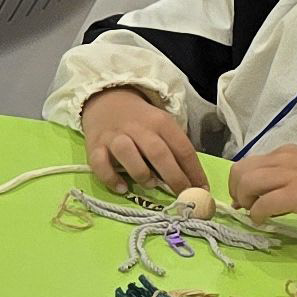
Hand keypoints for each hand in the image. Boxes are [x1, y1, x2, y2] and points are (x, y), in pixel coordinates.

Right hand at [81, 86, 208, 198]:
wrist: (106, 100)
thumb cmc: (141, 122)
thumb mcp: (161, 126)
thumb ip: (173, 149)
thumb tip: (190, 182)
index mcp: (160, 122)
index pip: (182, 148)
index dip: (194, 172)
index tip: (202, 191)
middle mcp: (138, 127)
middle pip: (158, 152)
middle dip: (174, 178)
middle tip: (182, 196)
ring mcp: (114, 136)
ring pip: (128, 153)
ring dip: (142, 173)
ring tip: (150, 185)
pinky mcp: (94, 146)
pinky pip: (100, 164)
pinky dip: (111, 178)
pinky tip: (122, 188)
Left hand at [222, 145, 296, 229]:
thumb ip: (287, 180)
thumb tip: (264, 197)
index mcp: (288, 153)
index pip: (249, 162)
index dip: (240, 183)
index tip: (245, 200)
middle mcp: (286, 158)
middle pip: (241, 170)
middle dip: (237, 192)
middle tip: (247, 209)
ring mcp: (293, 174)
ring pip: (248, 182)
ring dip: (245, 202)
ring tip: (256, 215)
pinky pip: (265, 203)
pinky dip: (258, 215)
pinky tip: (266, 222)